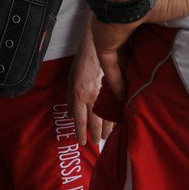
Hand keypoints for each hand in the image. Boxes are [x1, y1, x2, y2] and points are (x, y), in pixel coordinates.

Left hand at [70, 18, 112, 145]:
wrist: (98, 46)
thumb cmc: (81, 62)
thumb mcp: (70, 80)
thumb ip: (71, 99)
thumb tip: (73, 115)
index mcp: (79, 95)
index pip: (80, 121)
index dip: (81, 134)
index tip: (83, 143)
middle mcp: (92, 98)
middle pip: (95, 123)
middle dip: (97, 135)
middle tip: (98, 143)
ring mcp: (105, 94)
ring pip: (108, 118)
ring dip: (108, 129)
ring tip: (107, 137)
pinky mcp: (116, 90)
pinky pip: (117, 109)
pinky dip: (117, 118)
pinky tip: (118, 124)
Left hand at [91, 0, 188, 98]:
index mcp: (152, 10)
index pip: (156, 27)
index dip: (162, 38)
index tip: (172, 53)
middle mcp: (132, 23)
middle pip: (138, 44)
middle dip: (145, 58)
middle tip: (158, 78)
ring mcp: (117, 35)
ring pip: (122, 57)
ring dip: (129, 72)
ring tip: (142, 93)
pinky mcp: (106, 45)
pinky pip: (109, 68)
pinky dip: (116, 83)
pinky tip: (124, 99)